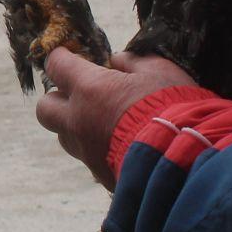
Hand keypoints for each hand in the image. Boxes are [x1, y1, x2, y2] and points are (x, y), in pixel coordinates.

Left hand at [36, 48, 196, 188]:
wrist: (186, 159)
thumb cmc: (173, 108)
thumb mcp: (160, 72)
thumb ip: (134, 62)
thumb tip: (117, 60)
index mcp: (89, 89)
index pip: (56, 66)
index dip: (61, 59)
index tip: (70, 56)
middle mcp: (78, 121)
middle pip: (45, 108)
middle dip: (57, 98)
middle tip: (80, 93)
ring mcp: (86, 151)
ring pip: (65, 137)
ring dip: (75, 126)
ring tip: (102, 121)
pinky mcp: (99, 174)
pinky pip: (88, 158)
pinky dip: (97, 148)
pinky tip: (121, 144)